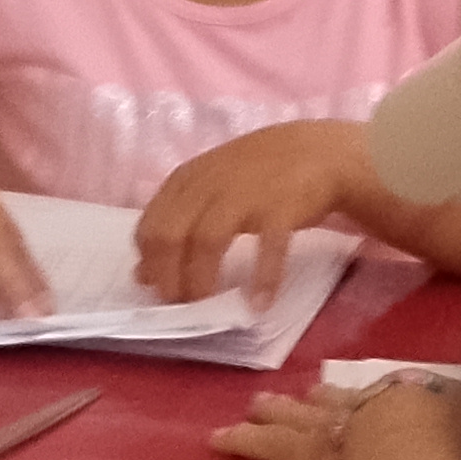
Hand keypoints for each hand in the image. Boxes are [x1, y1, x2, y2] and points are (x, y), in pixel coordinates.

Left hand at [135, 119, 362, 306]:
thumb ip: (175, 226)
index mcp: (187, 181)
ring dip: (202, 280)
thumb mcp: (208, 193)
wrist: (320, 152)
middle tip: (181, 305)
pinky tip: (259, 303)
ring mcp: (246, 193)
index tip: (161, 291)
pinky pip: (267, 247)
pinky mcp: (282, 206)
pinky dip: (263, 278)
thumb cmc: (259, 177)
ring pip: (207, 240)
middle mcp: (209, 184)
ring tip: (208, 307)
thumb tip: (140, 274)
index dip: (150, 264)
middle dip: (169, 277)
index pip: (149, 227)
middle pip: (169, 235)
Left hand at [210, 371, 460, 459]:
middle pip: (335, 412)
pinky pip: (279, 451)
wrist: (428, 431)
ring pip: (302, 427)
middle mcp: (370, 416)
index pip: (381, 408)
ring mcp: (341, 436)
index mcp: (411, 411)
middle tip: (268, 402)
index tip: (333, 394)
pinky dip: (253, 446)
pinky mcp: (319, 457)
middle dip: (306, 408)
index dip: (357, 405)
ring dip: (274, 422)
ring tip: (242, 418)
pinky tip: (222, 442)